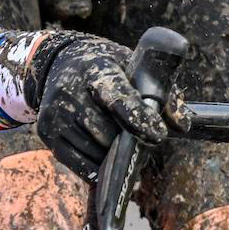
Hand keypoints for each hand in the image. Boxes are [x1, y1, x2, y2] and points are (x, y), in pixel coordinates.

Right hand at [34, 34, 174, 181]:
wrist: (58, 63)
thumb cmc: (104, 67)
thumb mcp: (133, 66)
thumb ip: (162, 93)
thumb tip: (182, 126)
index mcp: (97, 71)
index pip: (119, 98)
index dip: (139, 118)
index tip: (158, 135)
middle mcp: (70, 93)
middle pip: (108, 134)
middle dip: (130, 142)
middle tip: (143, 138)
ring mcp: (55, 115)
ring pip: (96, 154)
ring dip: (114, 156)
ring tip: (121, 142)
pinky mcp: (47, 134)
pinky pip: (80, 165)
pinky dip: (98, 165)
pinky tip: (105, 154)